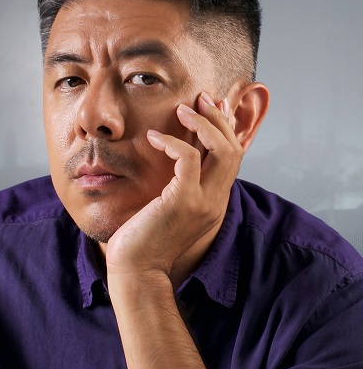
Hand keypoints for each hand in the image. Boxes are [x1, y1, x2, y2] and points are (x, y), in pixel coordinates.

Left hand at [105, 92, 243, 280]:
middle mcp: (216, 201)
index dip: (225, 128)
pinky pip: (190, 159)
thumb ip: (178, 185)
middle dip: (219, 119)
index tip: (212, 107)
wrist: (135, 270)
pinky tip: (155, 138)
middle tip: (201, 99)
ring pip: (221, 150)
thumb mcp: (168, 207)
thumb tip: (175, 159)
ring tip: (183, 109)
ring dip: (203, 124)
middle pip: (233, 149)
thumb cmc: (144, 238)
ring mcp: (204, 202)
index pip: (232, 158)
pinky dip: (174, 142)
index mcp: (214, 201)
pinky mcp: (184, 201)